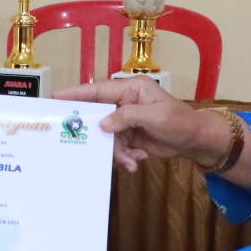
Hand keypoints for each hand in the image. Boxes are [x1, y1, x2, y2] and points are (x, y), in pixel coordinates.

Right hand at [54, 78, 226, 171]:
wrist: (195, 141)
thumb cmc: (180, 122)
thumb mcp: (156, 117)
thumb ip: (128, 117)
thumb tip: (103, 124)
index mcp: (131, 89)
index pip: (98, 90)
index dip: (76, 93)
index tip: (56, 97)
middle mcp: (125, 102)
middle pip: (98, 116)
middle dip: (98, 134)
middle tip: (88, 144)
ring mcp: (125, 120)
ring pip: (106, 136)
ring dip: (116, 151)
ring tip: (130, 160)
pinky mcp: (128, 136)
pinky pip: (115, 147)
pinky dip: (124, 157)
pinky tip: (136, 161)